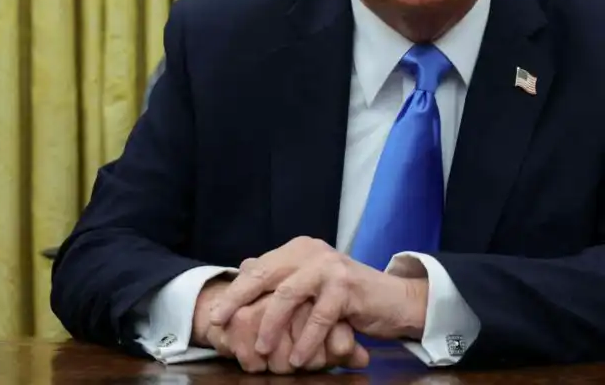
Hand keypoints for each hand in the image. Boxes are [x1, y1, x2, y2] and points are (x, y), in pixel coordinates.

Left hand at [210, 237, 428, 369]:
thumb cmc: (347, 297)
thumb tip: (243, 266)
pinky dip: (305, 340)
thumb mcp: (311, 283)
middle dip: (238, 300)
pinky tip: (296, 359)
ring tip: (260, 349)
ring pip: (288, 295)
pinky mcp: (346, 286)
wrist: (394, 301)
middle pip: (265, 275)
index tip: (215, 313)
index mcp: (297, 249)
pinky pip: (319, 316)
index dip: (234, 290)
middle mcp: (309, 251)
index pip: (258, 268)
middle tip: (220, 323)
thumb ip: (282, 277)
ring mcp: (328, 266)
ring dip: (271, 325)